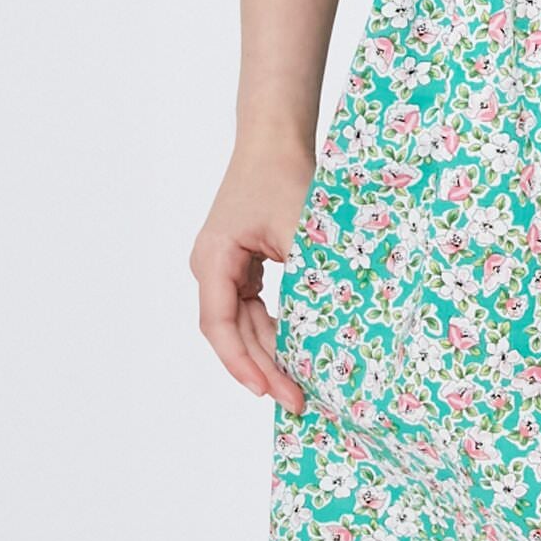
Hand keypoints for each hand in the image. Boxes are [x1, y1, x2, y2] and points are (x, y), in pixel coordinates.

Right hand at [190, 138, 317, 404]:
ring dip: (271, 354)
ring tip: (299, 388)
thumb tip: (327, 326)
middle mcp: (212, 267)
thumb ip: (308, 276)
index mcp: (213, 259)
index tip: (265, 389)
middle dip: (264, 368)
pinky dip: (278, 331)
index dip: (241, 361)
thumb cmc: (283, 174)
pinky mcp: (245, 266)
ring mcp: (226, 268)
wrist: (275, 138)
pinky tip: (298, 355)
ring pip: (247, 325)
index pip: (220, 324)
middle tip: (296, 401)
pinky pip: (257, 309)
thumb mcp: (300, 228)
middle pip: (234, 332)